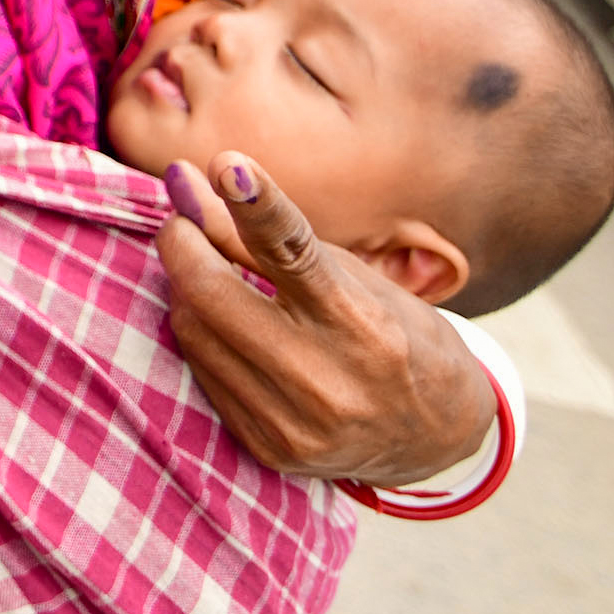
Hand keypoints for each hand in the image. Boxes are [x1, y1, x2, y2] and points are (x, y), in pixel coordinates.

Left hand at [157, 153, 494, 486]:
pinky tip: (222, 324)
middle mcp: (328, 380)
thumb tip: (198, 184)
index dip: (256, 204)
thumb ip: (275, 237)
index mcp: (364, 326)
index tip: (225, 164)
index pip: (294, 254)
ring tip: (207, 272)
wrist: (434, 437)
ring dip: (187, 289)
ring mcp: (294, 423)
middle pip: (214, 293)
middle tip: (179, 219)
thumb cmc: (394, 336)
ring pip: (194, 330)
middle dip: (182, 242)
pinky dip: (202, 335)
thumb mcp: (354, 279)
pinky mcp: (268, 449)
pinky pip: (201, 372)